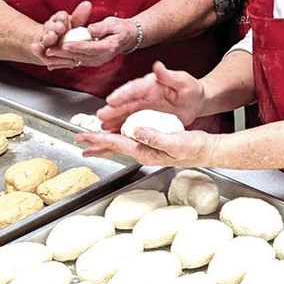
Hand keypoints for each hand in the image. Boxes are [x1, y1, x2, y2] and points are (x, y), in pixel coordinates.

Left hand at [43, 6, 137, 70]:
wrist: (126, 38)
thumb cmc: (121, 29)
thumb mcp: (114, 24)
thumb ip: (102, 27)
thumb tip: (90, 30)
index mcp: (108, 47)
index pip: (89, 48)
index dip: (76, 46)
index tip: (64, 44)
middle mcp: (100, 58)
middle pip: (78, 57)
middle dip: (62, 54)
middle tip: (48, 51)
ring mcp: (95, 61)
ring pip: (74, 61)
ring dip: (59, 60)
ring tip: (45, 56)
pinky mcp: (90, 61)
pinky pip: (74, 63)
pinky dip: (62, 63)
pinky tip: (51, 64)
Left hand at [75, 126, 215, 166]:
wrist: (205, 150)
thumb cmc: (194, 147)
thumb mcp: (176, 141)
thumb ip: (155, 137)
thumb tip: (136, 131)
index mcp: (145, 151)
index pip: (117, 143)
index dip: (100, 138)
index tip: (86, 135)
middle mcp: (143, 152)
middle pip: (113, 146)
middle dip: (95, 142)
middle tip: (77, 140)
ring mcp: (146, 150)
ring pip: (119, 145)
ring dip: (102, 142)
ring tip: (88, 142)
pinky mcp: (151, 145)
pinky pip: (128, 141)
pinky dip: (116, 138)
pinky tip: (113, 137)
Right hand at [96, 61, 205, 131]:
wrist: (196, 102)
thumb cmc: (191, 89)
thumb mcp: (183, 81)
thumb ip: (170, 75)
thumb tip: (158, 66)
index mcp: (151, 84)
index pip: (134, 88)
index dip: (122, 94)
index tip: (111, 100)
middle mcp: (144, 95)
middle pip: (125, 101)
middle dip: (112, 109)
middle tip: (101, 116)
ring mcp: (143, 107)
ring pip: (125, 113)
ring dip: (113, 120)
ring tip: (102, 127)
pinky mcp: (145, 118)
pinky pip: (131, 123)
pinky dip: (121, 128)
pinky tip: (113, 135)